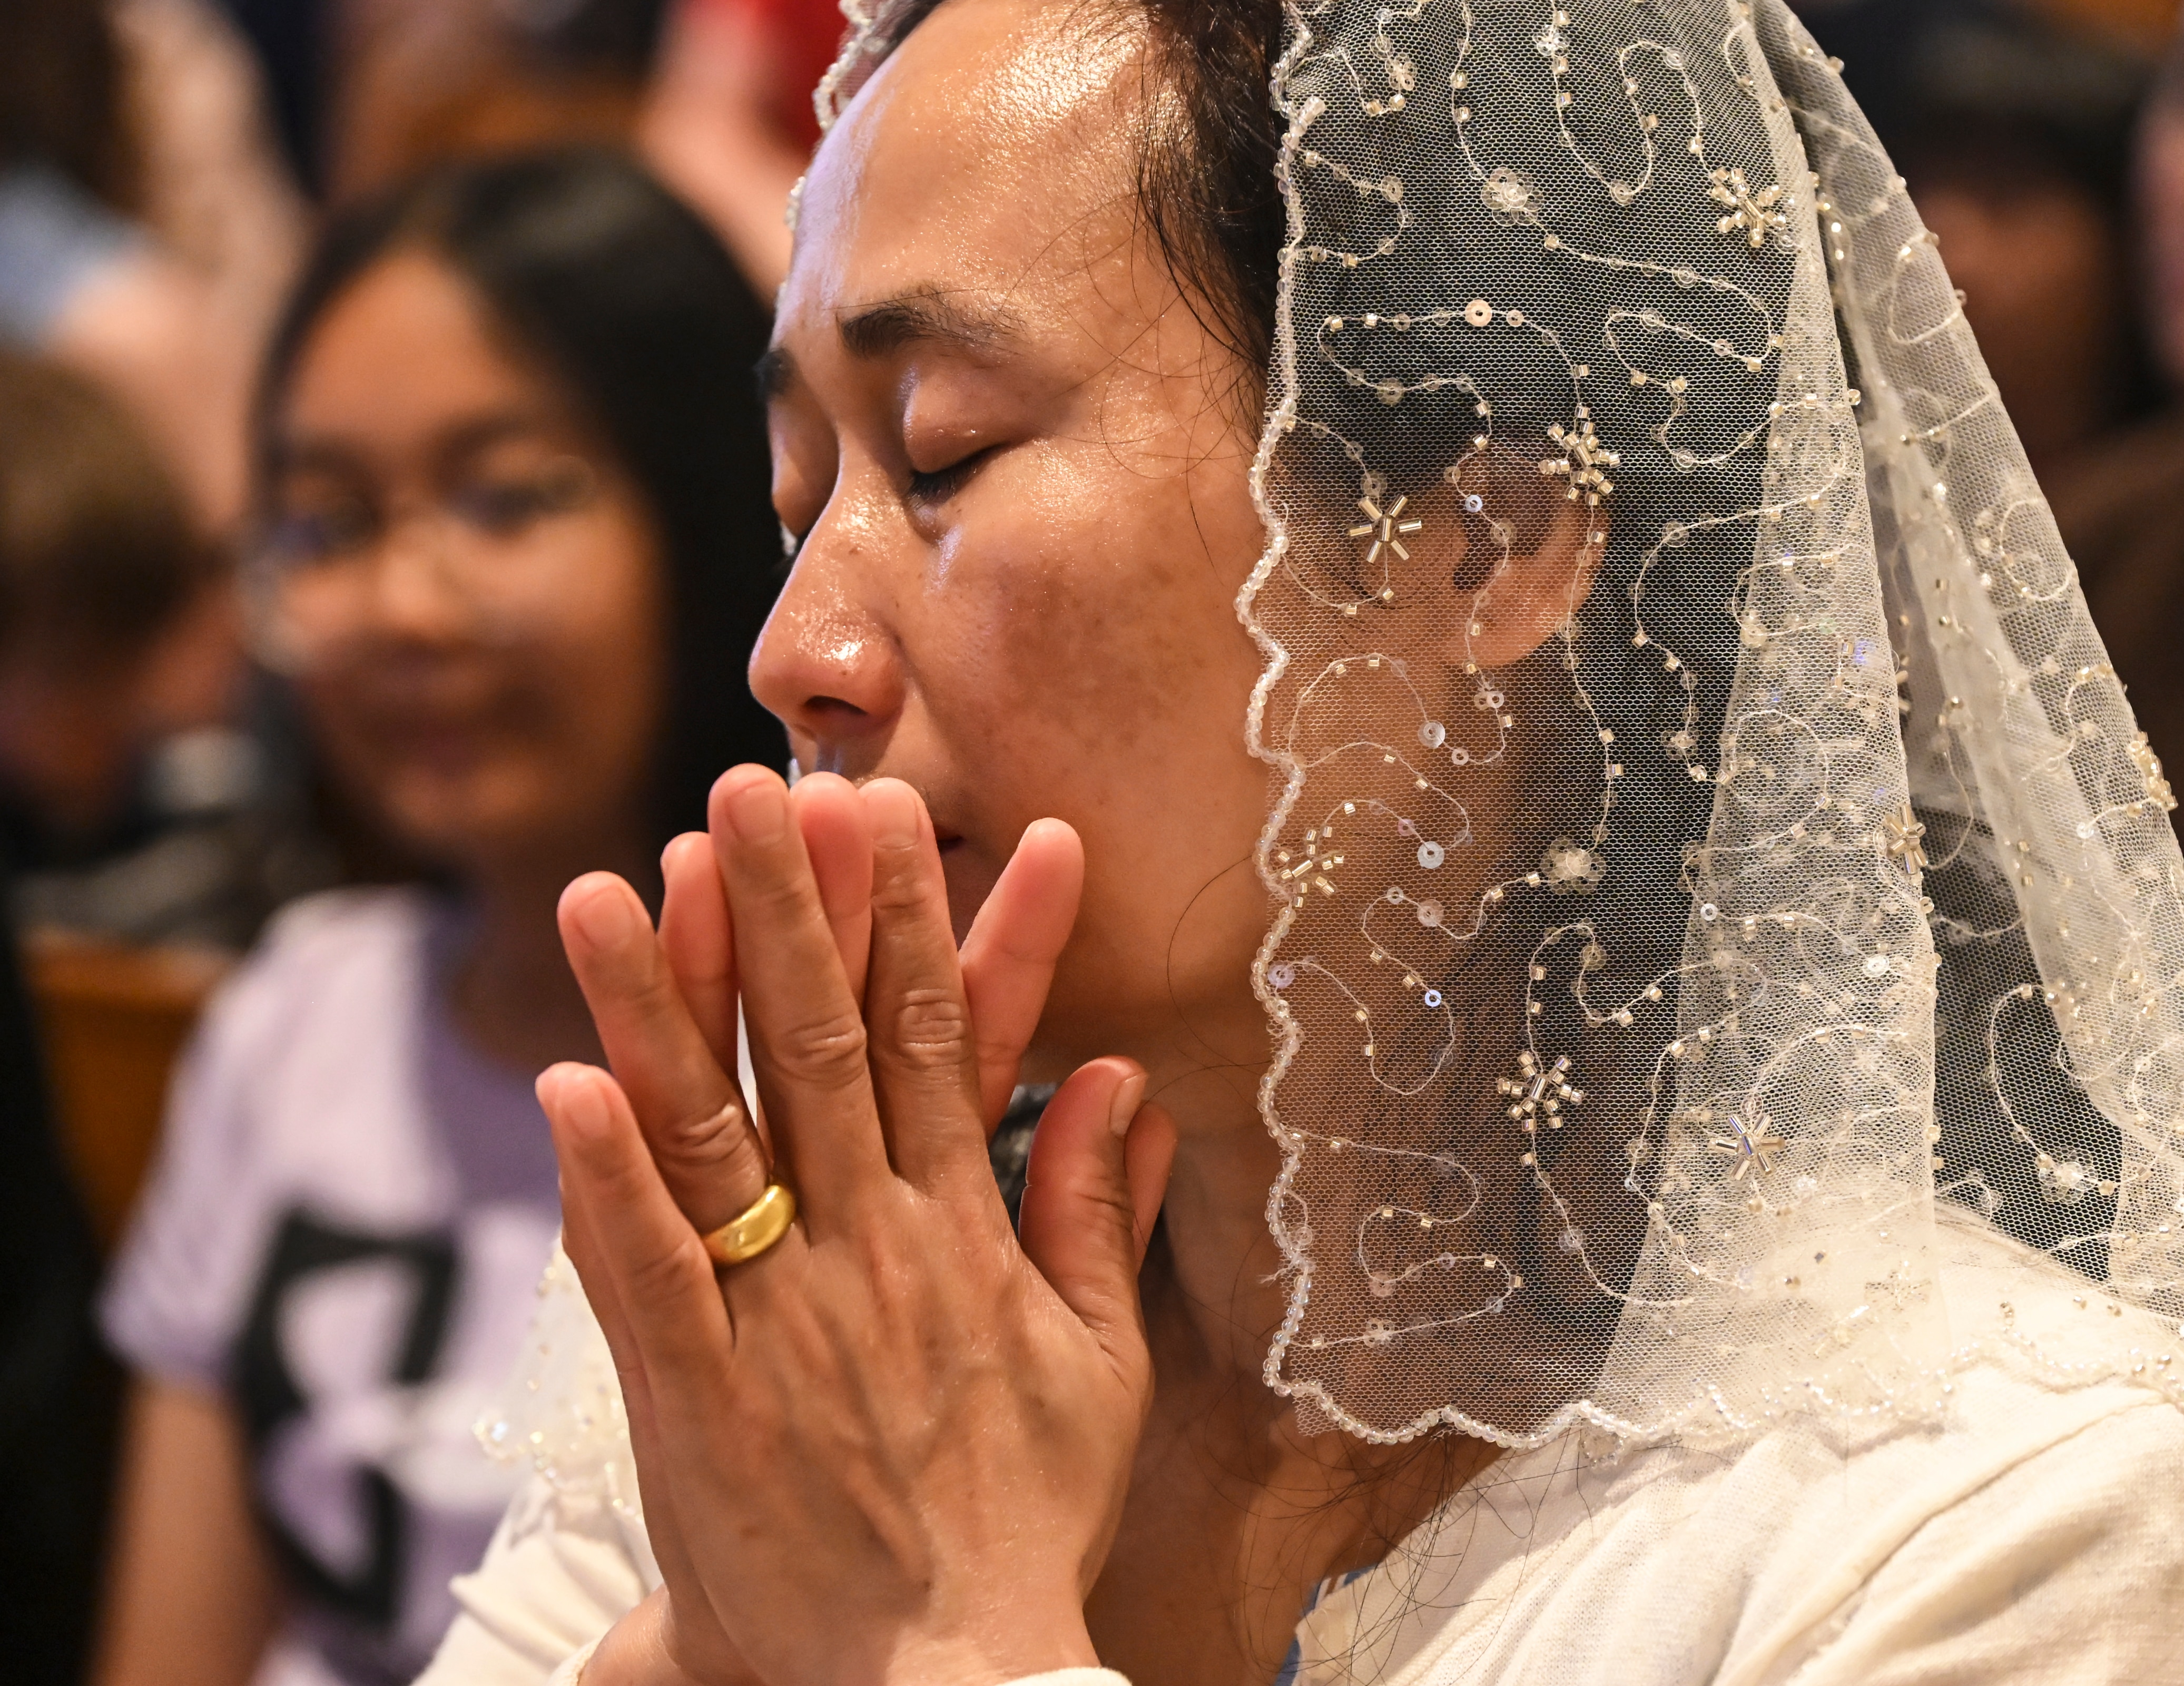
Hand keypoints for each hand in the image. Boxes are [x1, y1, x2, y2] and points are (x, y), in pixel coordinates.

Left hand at [545, 768, 1174, 1685]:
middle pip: (818, 1050)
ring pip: (714, 1133)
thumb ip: (1094, 1215)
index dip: (907, 917)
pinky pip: (644, 1276)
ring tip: (608, 885)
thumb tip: (1119, 1085)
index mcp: (960, 1236)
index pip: (930, 1040)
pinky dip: (604, 1179)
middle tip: (751, 784)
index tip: (883, 811)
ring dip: (665, 1001)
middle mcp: (870, 1253)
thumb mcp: (1097, 1364)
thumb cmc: (1023, 1522)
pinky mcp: (697, 1404)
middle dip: (786, 906)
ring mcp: (780, 1322)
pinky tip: (567, 1082)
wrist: (952, 1680)